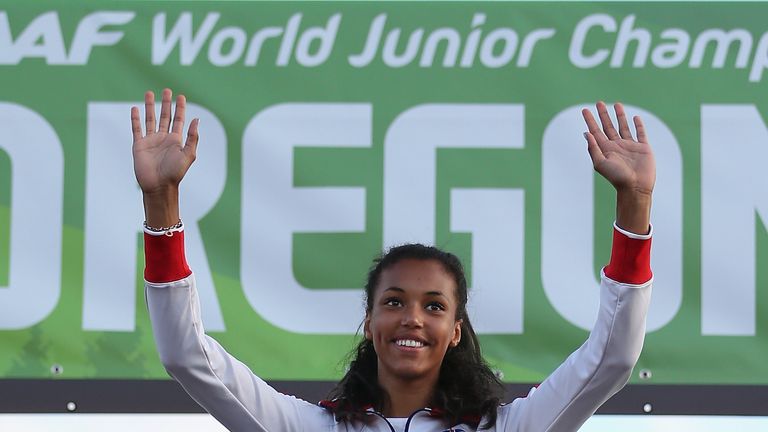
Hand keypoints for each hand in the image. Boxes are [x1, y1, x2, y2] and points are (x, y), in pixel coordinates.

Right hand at [131, 88, 198, 194]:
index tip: (181, 96)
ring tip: (149, 93)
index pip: (178, 120)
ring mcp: (151, 141)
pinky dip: (135, 119)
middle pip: (165, 116)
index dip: (180, 108)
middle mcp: (163, 138)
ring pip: (150, 119)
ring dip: (150, 106)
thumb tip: (196, 119)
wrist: (159, 185)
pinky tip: (135, 108)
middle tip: (167, 90)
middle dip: (166, 104)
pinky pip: (136, 129)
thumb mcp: (188, 154)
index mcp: (176, 140)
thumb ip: (192, 137)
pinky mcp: (139, 145)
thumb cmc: (175, 172)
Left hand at [582, 102, 654, 232]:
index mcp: (605, 149)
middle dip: (603, 115)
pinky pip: (640, 133)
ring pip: (623, 127)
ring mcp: (630, 146)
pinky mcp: (643, 148)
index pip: (595, 131)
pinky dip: (638, 125)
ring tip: (617, 104)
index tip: (584, 110)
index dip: (590, 121)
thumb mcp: (600, 163)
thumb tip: (586, 133)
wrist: (635, 187)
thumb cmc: (616, 177)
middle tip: (599, 102)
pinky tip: (635, 117)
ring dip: (620, 116)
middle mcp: (616, 146)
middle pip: (608, 126)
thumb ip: (593, 148)